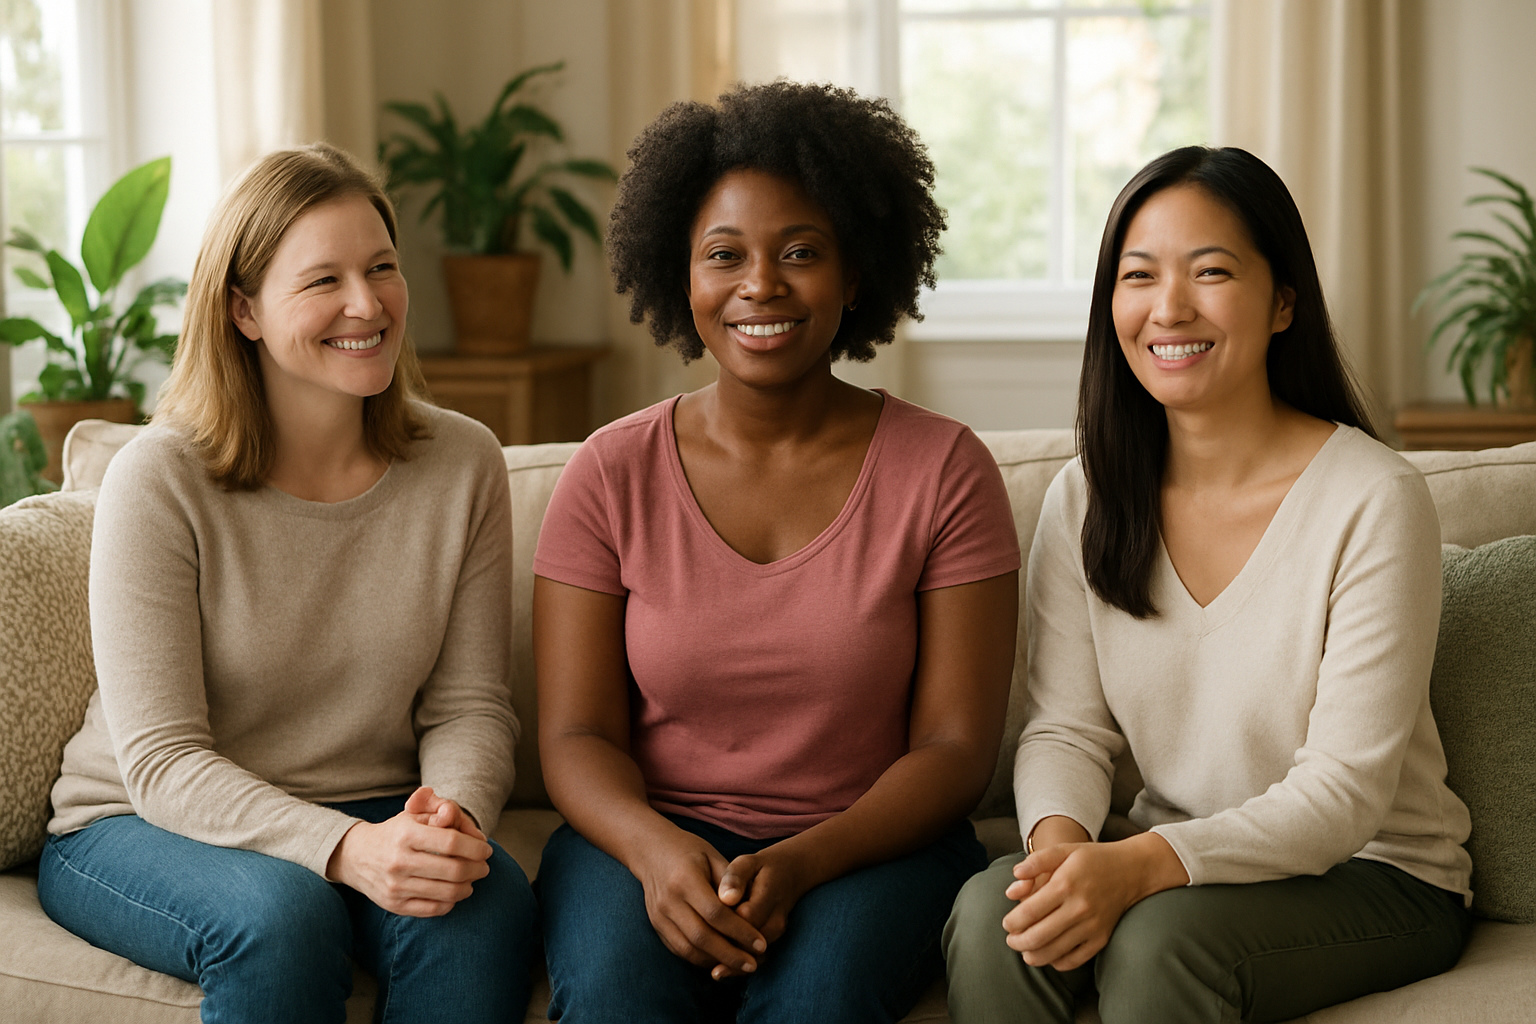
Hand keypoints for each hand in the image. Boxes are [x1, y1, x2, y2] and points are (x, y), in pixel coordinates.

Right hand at [326, 790, 493, 917]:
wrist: (356, 857)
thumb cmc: (394, 833)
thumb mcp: (413, 815)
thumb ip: (437, 812)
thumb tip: (454, 814)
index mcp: (406, 834)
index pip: (451, 842)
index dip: (475, 847)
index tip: (486, 850)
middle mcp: (399, 861)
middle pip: (454, 869)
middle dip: (478, 869)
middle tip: (484, 867)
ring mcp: (396, 886)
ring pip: (447, 892)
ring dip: (468, 887)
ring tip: (472, 879)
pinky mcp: (395, 905)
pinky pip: (434, 909)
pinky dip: (451, 902)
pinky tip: (455, 892)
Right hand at [631, 827, 767, 978]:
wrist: (651, 851)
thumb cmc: (689, 851)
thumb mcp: (713, 856)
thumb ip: (731, 882)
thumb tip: (747, 910)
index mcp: (685, 880)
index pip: (715, 913)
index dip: (740, 931)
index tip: (760, 943)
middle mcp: (668, 901)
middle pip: (702, 937)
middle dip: (730, 954)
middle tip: (753, 964)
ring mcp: (659, 916)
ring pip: (688, 949)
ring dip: (716, 961)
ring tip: (740, 966)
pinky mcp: (656, 926)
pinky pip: (679, 950)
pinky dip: (700, 959)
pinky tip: (719, 960)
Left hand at [712, 844, 812, 976]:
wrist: (790, 874)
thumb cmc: (761, 867)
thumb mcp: (748, 863)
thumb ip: (735, 878)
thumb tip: (726, 898)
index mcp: (768, 894)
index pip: (745, 917)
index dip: (724, 925)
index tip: (701, 926)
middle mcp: (776, 918)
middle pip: (750, 942)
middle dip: (726, 950)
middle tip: (699, 952)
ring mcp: (777, 931)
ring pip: (755, 955)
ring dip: (733, 963)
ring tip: (709, 968)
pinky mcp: (774, 940)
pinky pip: (759, 958)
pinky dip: (740, 966)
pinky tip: (719, 969)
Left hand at [1002, 831, 1187, 971]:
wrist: (1132, 870)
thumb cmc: (1092, 859)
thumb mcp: (1064, 849)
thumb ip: (1036, 861)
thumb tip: (1013, 878)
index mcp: (1065, 884)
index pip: (1028, 913)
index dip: (1011, 922)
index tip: (1006, 923)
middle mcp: (1079, 908)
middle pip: (1037, 937)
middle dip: (1017, 942)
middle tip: (1011, 940)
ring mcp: (1092, 926)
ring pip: (1053, 953)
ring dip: (1032, 955)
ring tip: (1024, 949)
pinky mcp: (1102, 939)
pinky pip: (1074, 960)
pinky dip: (1056, 962)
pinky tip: (1048, 953)